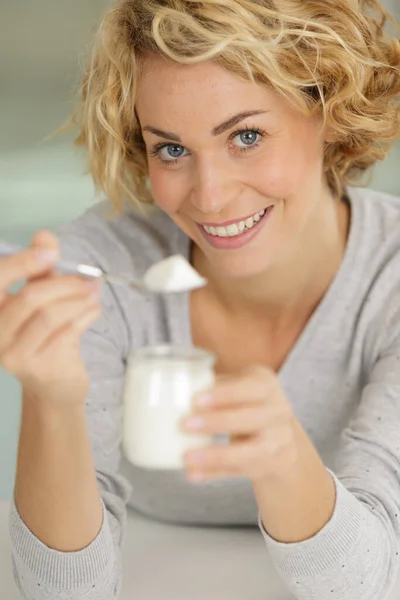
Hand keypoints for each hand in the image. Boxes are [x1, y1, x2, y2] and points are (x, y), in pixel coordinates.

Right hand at [0, 231, 100, 404]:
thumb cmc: (46, 337)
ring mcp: (15, 355)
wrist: (55, 385)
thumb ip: (41, 269)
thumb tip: (44, 236)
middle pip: (30, 298)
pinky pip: (67, 333)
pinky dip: (85, 315)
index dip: (22, 262)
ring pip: (50, 316)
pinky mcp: (40, 368)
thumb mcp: (42, 299)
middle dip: (64, 283)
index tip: (50, 252)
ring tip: (93, 293)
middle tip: (88, 278)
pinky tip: (94, 309)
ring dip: (78, 299)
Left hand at [182, 365, 296, 482]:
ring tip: (186, 457)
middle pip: (248, 418)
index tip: (195, 400)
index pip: (248, 388)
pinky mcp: (269, 465)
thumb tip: (177, 387)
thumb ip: (215, 385)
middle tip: (184, 424)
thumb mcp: (240, 385)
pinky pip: (240, 471)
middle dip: (216, 422)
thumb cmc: (248, 402)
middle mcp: (278, 412)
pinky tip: (193, 473)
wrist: (281, 435)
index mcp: (266, 386)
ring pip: (247, 452)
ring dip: (214, 455)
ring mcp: (277, 441)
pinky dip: (214, 473)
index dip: (222, 395)